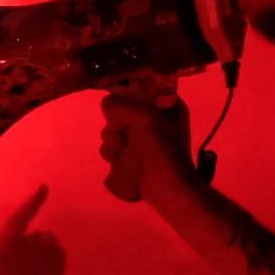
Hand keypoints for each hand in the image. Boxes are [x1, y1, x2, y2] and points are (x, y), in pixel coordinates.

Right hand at [98, 85, 194, 205]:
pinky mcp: (129, 156)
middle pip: (120, 110)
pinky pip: (111, 146)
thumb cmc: (161, 148)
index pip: (139, 88)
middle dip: (116, 122)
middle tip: (123, 133)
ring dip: (112, 138)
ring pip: (112, 128)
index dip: (126, 96)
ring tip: (122, 149)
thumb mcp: (144, 117)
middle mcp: (153, 120)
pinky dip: (112, 152)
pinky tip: (119, 159)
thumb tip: (107, 107)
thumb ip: (120, 104)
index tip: (120, 106)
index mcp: (166, 105)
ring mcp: (140, 139)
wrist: (163, 186)